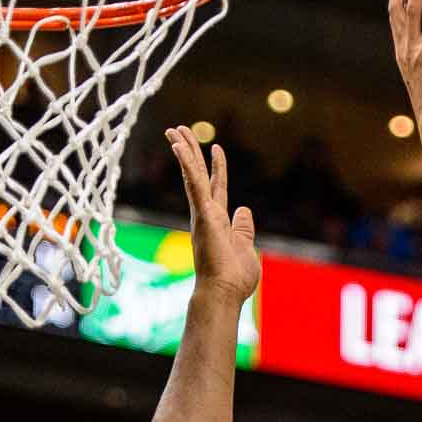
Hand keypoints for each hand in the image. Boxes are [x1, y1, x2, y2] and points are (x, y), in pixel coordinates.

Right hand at [166, 126, 260, 302]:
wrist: (224, 292)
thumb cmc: (234, 277)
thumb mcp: (246, 247)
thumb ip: (244, 228)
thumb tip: (244, 210)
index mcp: (218, 221)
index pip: (218, 187)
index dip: (217, 168)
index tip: (216, 149)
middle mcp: (207, 214)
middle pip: (199, 175)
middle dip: (191, 151)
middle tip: (180, 129)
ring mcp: (203, 214)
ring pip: (193, 174)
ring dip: (185, 150)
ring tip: (175, 129)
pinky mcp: (203, 214)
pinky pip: (194, 184)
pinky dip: (187, 164)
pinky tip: (178, 146)